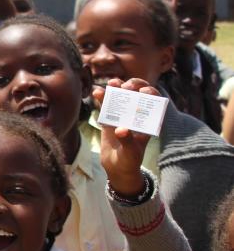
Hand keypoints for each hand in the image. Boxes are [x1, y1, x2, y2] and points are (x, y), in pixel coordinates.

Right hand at [94, 78, 158, 196]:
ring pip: (122, 97)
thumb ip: (128, 141)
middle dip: (133, 87)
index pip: (154, 102)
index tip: (144, 91)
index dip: (151, 93)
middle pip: (138, 95)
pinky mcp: (110, 118)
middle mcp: (137, 115)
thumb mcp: (131, 153)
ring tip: (112, 83)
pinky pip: (107, 105)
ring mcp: (123, 116)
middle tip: (126, 87)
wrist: (116, 167)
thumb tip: (121, 129)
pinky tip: (97, 92)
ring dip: (117, 88)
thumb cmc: (129, 161)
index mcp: (149, 121)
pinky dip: (102, 98)